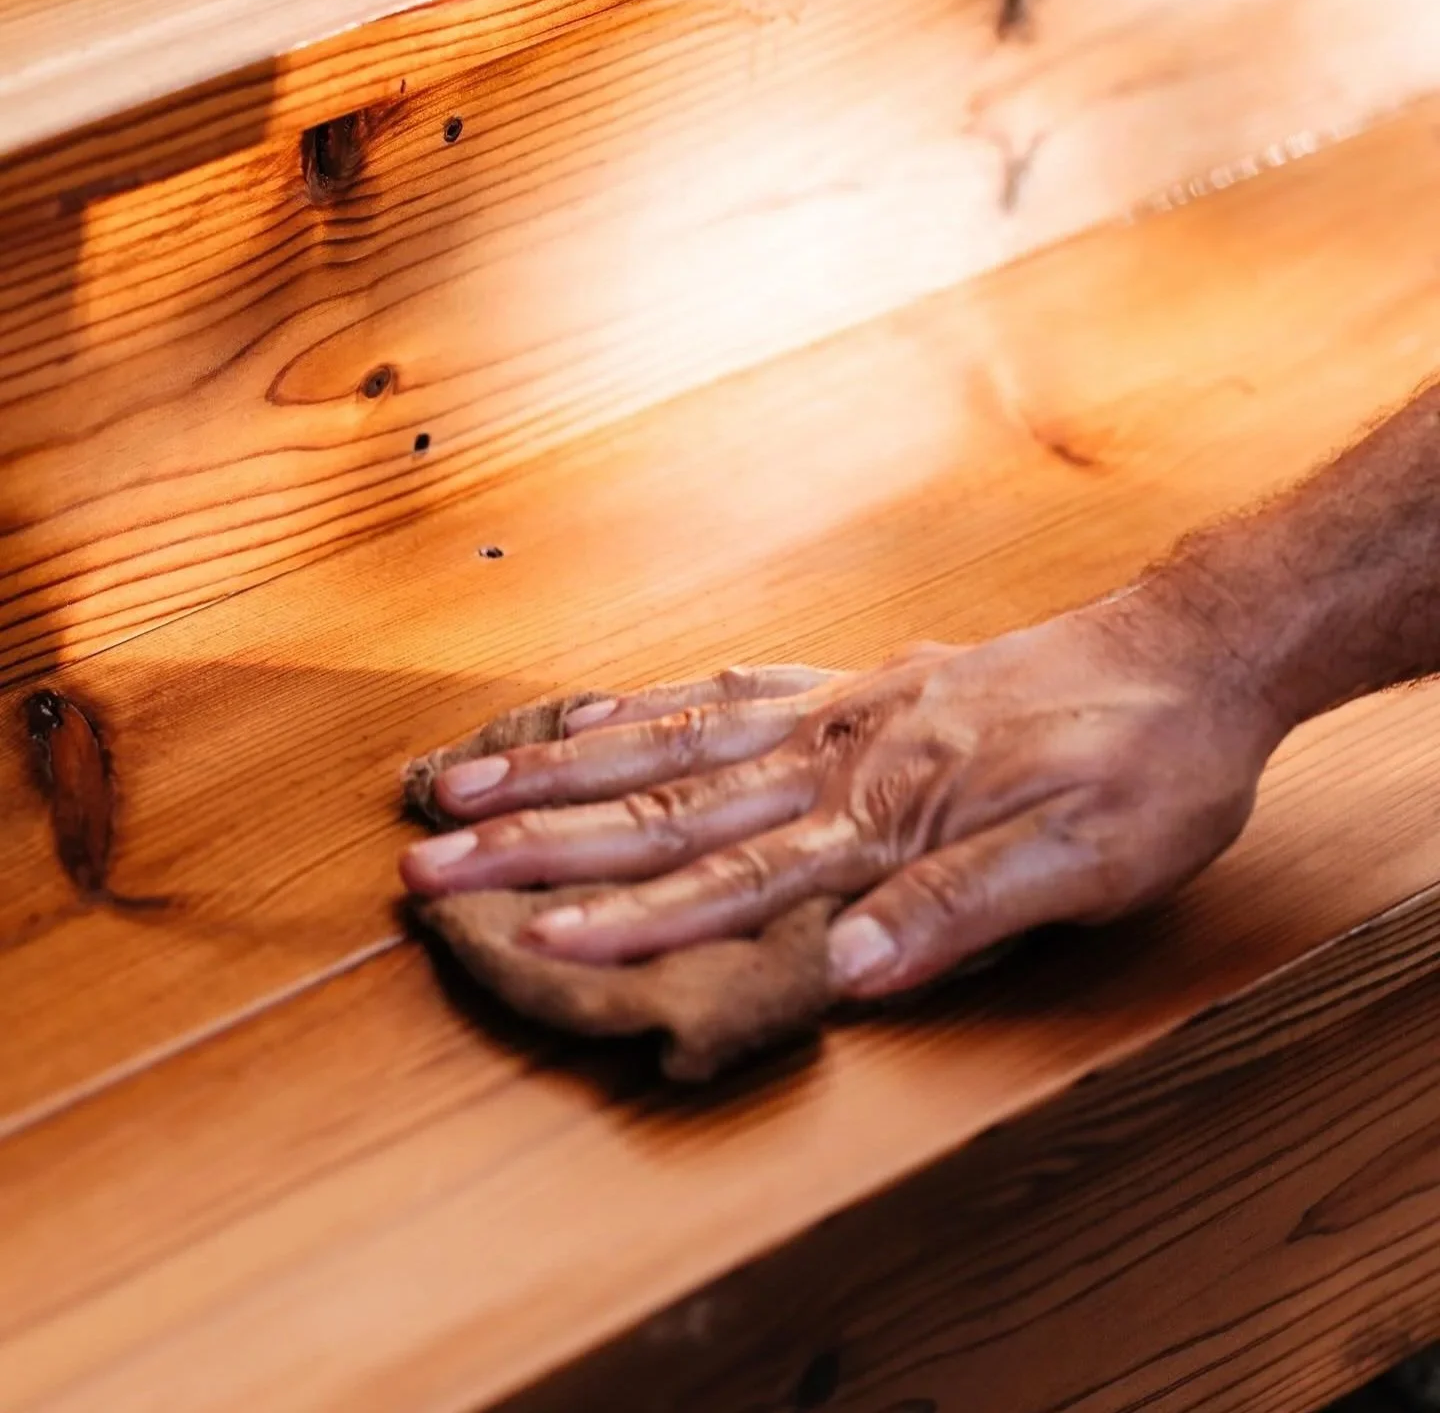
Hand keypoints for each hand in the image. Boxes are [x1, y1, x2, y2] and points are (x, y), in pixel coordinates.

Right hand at [400, 601, 1286, 998]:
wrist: (1183, 653)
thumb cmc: (1143, 765)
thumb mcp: (1088, 862)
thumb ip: (960, 909)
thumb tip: (846, 968)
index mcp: (884, 809)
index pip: (731, 875)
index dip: (627, 913)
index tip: (530, 933)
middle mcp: (834, 752)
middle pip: (664, 803)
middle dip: (540, 837)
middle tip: (431, 859)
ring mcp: (832, 709)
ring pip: (667, 737)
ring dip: (560, 768)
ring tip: (461, 781)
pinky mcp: (846, 682)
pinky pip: (723, 687)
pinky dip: (644, 702)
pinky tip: (590, 717)